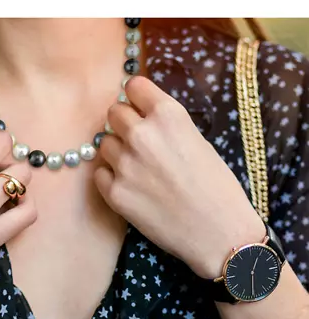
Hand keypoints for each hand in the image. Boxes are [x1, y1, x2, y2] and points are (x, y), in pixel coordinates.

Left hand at [94, 76, 265, 278]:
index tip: (140, 108)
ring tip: (139, 170)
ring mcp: (124, 164)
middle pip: (114, 112)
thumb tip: (141, 118)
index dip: (137, 98)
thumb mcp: (198, 141)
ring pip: (104, 144)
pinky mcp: (114, 192)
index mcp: (168, 115)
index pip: (134, 86)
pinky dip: (111, 178)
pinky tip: (132, 188)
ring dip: (117, 152)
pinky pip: (99, 173)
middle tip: (140, 143)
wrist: (218, 232)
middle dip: (125, 124)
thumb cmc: (217, 187)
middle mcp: (142, 134)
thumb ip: (166, 126)